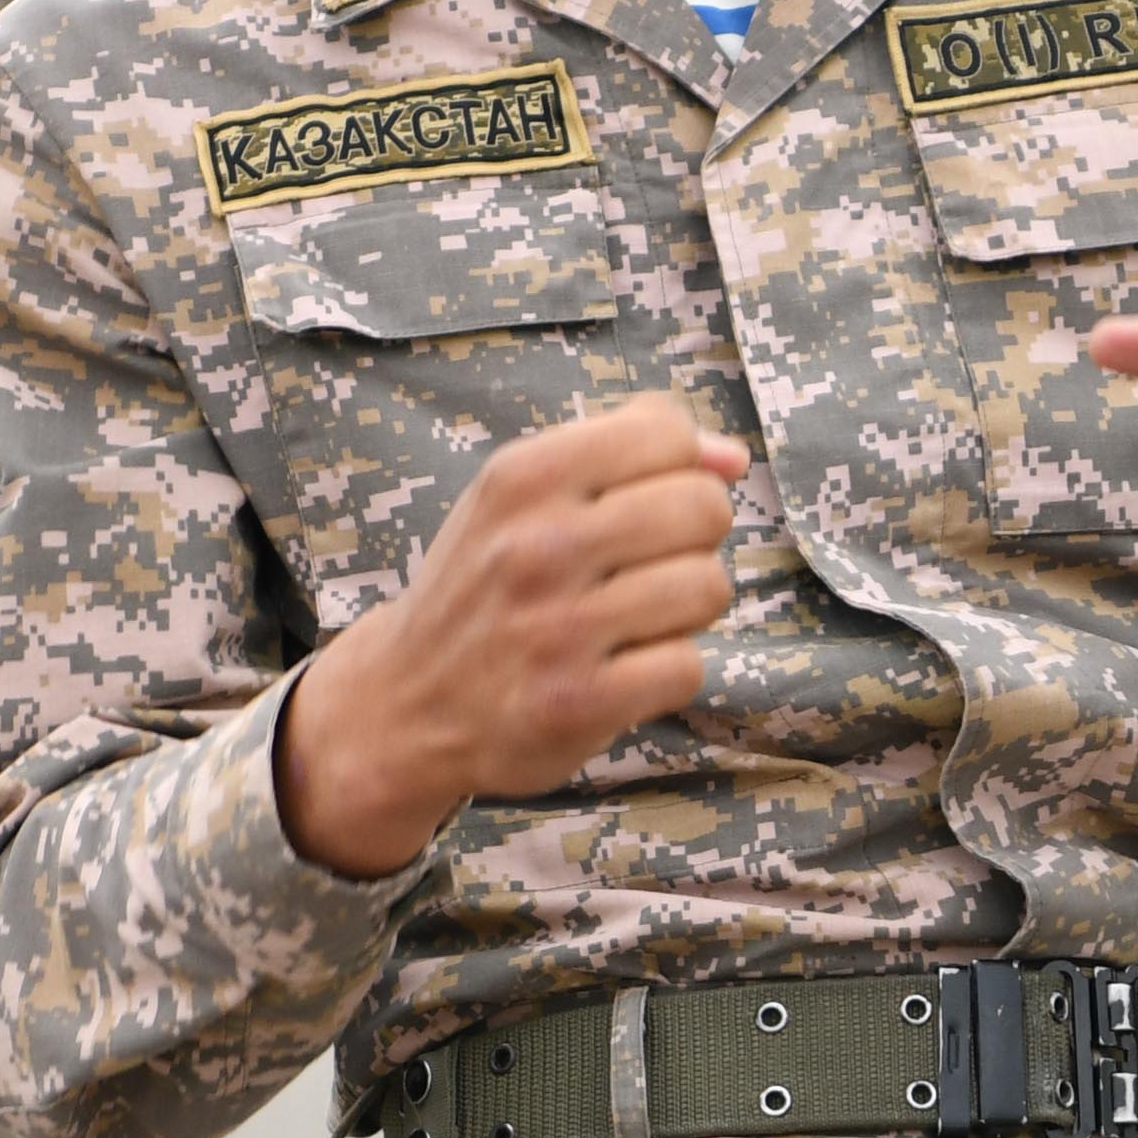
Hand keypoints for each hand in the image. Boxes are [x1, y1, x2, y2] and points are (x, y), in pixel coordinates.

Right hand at [274, 393, 749, 877]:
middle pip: (703, 508)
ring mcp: (558, 629)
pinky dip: (669, 669)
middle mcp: (536, 546)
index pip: (666, 434)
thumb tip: (732, 458)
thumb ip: (625, 450)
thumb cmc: (485, 585)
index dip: (679, 469)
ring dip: (688, 607)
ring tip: (639, 617)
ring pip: (708, 587)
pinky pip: (688, 665)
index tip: (644, 502)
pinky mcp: (579, 703)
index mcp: (521, 477)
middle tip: (648, 566)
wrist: (406, 702)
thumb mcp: (522, 493)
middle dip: (695, 538)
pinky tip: (625, 667)